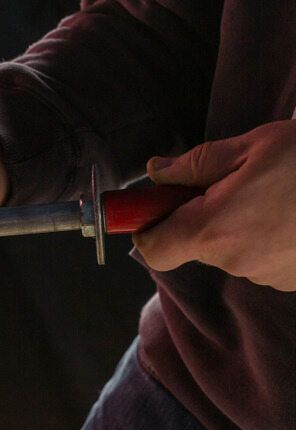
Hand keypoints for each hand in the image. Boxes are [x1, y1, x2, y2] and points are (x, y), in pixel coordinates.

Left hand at [133, 120, 295, 291]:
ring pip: (231, 250)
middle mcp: (235, 262)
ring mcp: (267, 276)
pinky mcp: (291, 282)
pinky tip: (293, 212)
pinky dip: (269, 237)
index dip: (148, 228)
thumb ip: (196, 164)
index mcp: (214, 230)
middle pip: (194, 244)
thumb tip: (156, 174)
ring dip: (241, 224)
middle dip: (203, 215)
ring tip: (278, 193)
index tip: (156, 207)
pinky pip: (263, 258)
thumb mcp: (253, 147)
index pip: (152, 250)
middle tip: (234, 181)